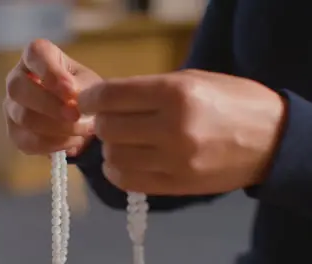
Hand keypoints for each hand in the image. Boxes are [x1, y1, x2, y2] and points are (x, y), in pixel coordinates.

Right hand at [4, 39, 101, 155]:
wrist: (83, 119)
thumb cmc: (84, 92)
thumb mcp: (90, 85)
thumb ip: (82, 88)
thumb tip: (71, 98)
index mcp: (36, 57)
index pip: (34, 53)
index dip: (49, 71)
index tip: (70, 90)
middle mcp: (17, 78)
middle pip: (18, 88)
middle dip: (49, 104)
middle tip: (76, 115)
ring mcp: (12, 107)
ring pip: (24, 117)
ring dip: (56, 127)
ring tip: (83, 129)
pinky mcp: (14, 133)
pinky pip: (28, 141)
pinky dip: (54, 144)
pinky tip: (73, 141)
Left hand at [78, 69, 285, 194]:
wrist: (271, 139)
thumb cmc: (230, 101)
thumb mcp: (191, 80)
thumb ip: (147, 90)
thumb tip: (106, 101)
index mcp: (175, 93)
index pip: (111, 96)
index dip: (90, 99)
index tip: (87, 102)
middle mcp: (172, 128)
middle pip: (108, 128)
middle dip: (101, 121)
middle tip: (112, 119)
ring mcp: (175, 161)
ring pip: (113, 156)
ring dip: (110, 147)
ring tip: (123, 140)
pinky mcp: (177, 185)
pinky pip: (128, 181)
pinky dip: (117, 170)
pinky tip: (126, 160)